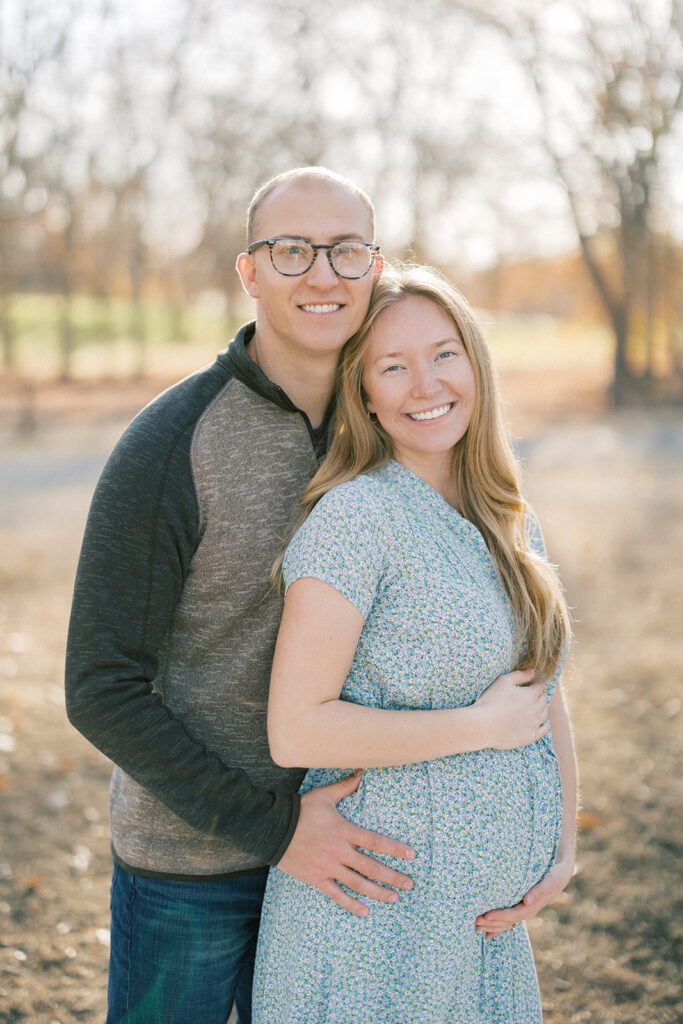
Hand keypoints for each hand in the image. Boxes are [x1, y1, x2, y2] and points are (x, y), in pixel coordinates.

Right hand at [276, 770, 415, 916]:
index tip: (411, 855)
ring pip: (358, 884)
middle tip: (409, 884)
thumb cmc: (300, 810)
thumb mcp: (324, 796)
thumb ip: (345, 786)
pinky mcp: (316, 878)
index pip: (375, 841)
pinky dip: (351, 905)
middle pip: (371, 867)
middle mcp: (339, 851)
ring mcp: (327, 867)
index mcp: (344, 830)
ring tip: (394, 898)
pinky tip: (365, 912)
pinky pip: (336, 895)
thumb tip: (361, 771)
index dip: (394, 849)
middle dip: (392, 876)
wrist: (272, 827)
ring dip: (378, 892)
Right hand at [475, 668, 548, 749]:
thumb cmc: (491, 701)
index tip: (532, 686)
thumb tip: (532, 671)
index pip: (540, 687)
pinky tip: (543, 723)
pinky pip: (543, 730)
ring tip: (535, 708)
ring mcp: (534, 724)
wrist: (483, 725)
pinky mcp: (531, 736)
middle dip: (540, 696)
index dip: (536, 685)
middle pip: (544, 700)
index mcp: (531, 695)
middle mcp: (536, 709)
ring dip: (542, 709)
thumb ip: (520, 675)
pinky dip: (545, 725)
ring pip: (544, 714)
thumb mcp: (503, 681)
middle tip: (533, 696)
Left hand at [475, 855, 573, 938]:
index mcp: (534, 905)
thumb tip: (527, 901)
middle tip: (476, 922)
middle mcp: (528, 909)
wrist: (561, 871)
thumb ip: (540, 890)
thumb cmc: (555, 873)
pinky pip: (509, 919)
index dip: (500, 916)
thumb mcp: (552, 879)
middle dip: (492, 923)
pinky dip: (498, 926)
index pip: (514, 914)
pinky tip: (488, 934)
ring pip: (508, 922)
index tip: (486, 916)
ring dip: (493, 925)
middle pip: (508, 921)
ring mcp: (525, 908)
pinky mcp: (521, 905)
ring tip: (476, 926)